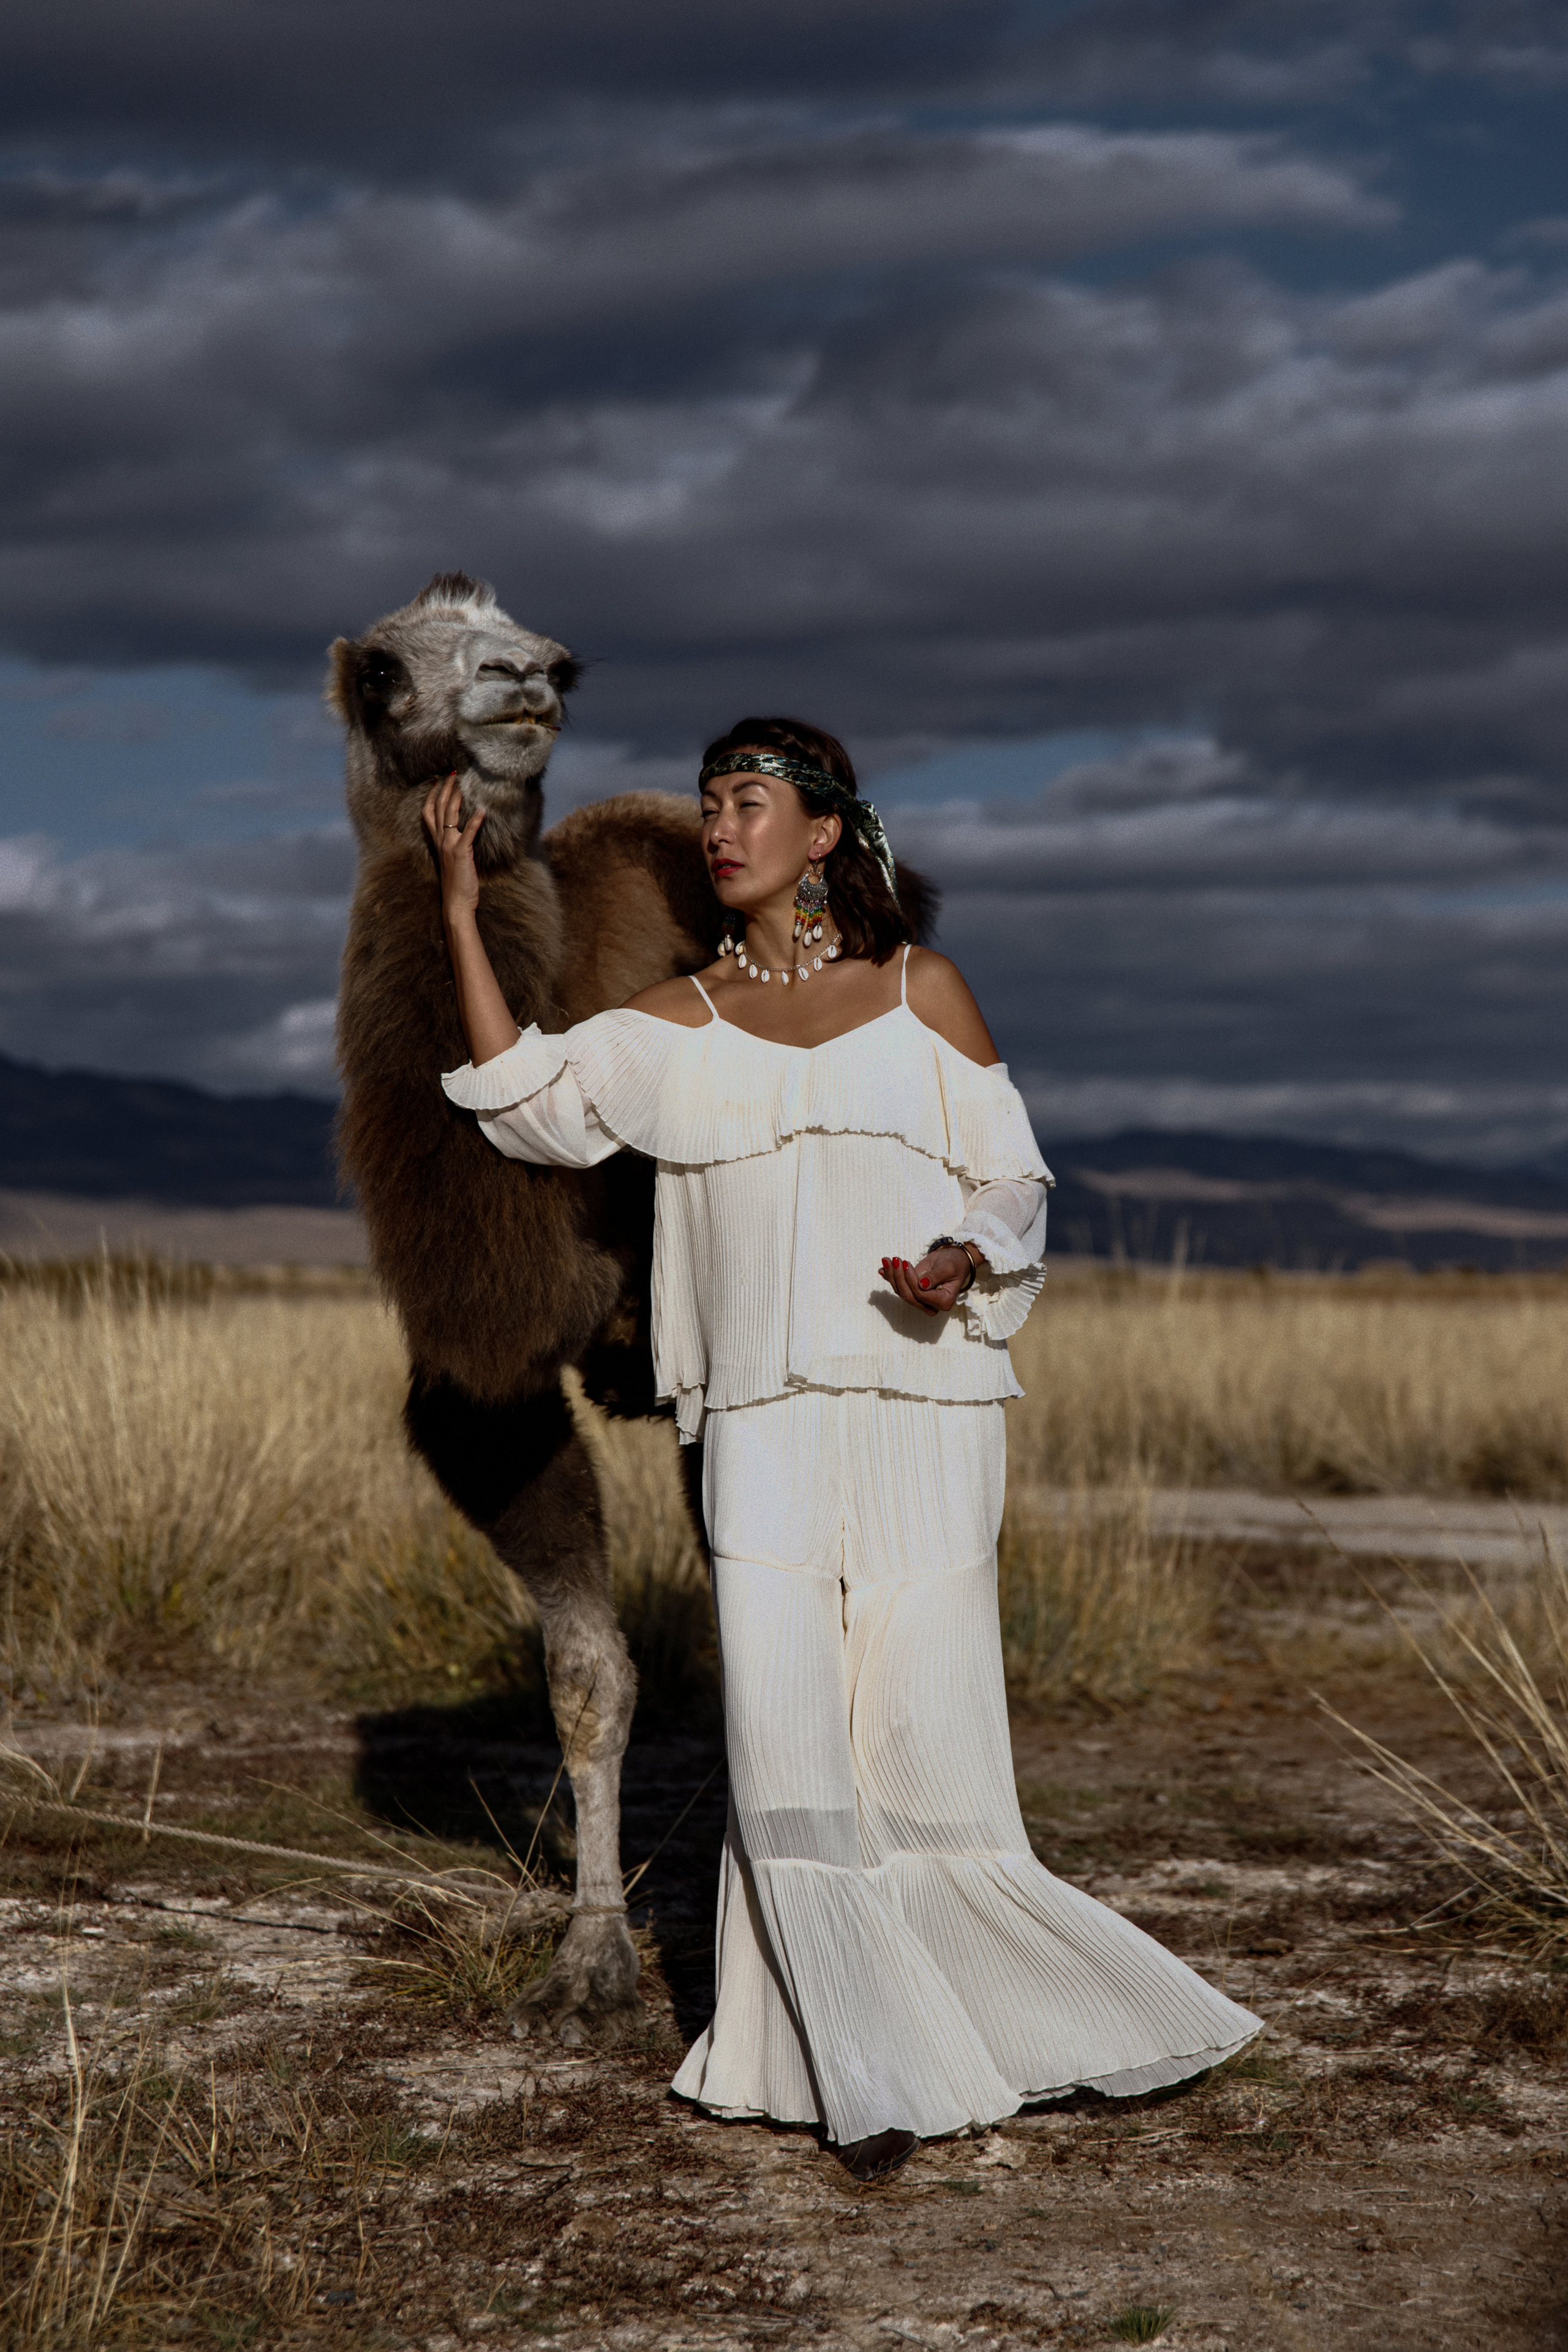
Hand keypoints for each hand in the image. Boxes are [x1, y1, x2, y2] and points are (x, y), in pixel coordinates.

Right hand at [421, 772, 484, 921]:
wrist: (456, 903)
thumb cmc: (457, 884)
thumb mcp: (453, 860)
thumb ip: (455, 845)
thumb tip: (463, 833)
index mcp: (437, 842)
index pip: (429, 813)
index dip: (432, 795)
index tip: (437, 780)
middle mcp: (440, 841)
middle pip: (438, 808)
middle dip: (444, 789)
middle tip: (452, 772)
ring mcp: (449, 846)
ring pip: (448, 815)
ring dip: (455, 797)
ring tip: (461, 783)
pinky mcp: (461, 853)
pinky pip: (468, 833)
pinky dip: (475, 821)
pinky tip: (481, 810)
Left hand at [879, 1245, 978, 1316]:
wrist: (953, 1261)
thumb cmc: (954, 1264)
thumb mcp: (948, 1268)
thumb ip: (936, 1276)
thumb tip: (922, 1285)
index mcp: (944, 1301)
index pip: (921, 1295)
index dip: (911, 1281)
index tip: (906, 1263)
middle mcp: (931, 1305)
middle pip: (909, 1296)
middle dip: (899, 1277)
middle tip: (896, 1259)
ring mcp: (921, 1300)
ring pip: (901, 1292)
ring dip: (892, 1275)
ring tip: (887, 1260)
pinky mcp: (913, 1293)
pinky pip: (899, 1287)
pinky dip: (890, 1277)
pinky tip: (882, 1269)